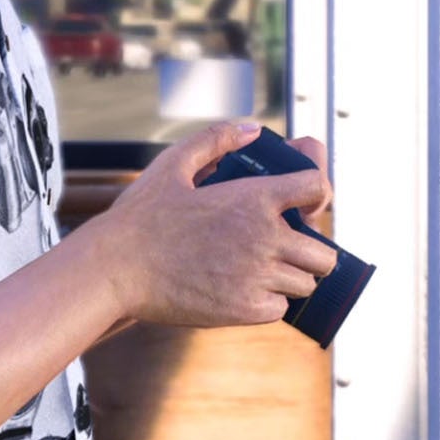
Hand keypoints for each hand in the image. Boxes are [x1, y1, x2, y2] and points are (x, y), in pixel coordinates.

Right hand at [93, 122, 337, 328]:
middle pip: (324, 254)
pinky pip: (281, 309)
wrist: (115, 269)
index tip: (304, 206)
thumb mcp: (173, 164)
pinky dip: (270, 303)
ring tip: (264, 273)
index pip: (317, 186)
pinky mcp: (244, 309)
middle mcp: (265, 237)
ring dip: (291, 279)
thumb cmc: (141, 217)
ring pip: (306, 284)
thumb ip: (216, 140)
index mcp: (253, 197)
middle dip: (311, 252)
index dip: (316, 194)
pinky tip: (246, 292)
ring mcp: (257, 276)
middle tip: (288, 252)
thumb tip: (253, 129)